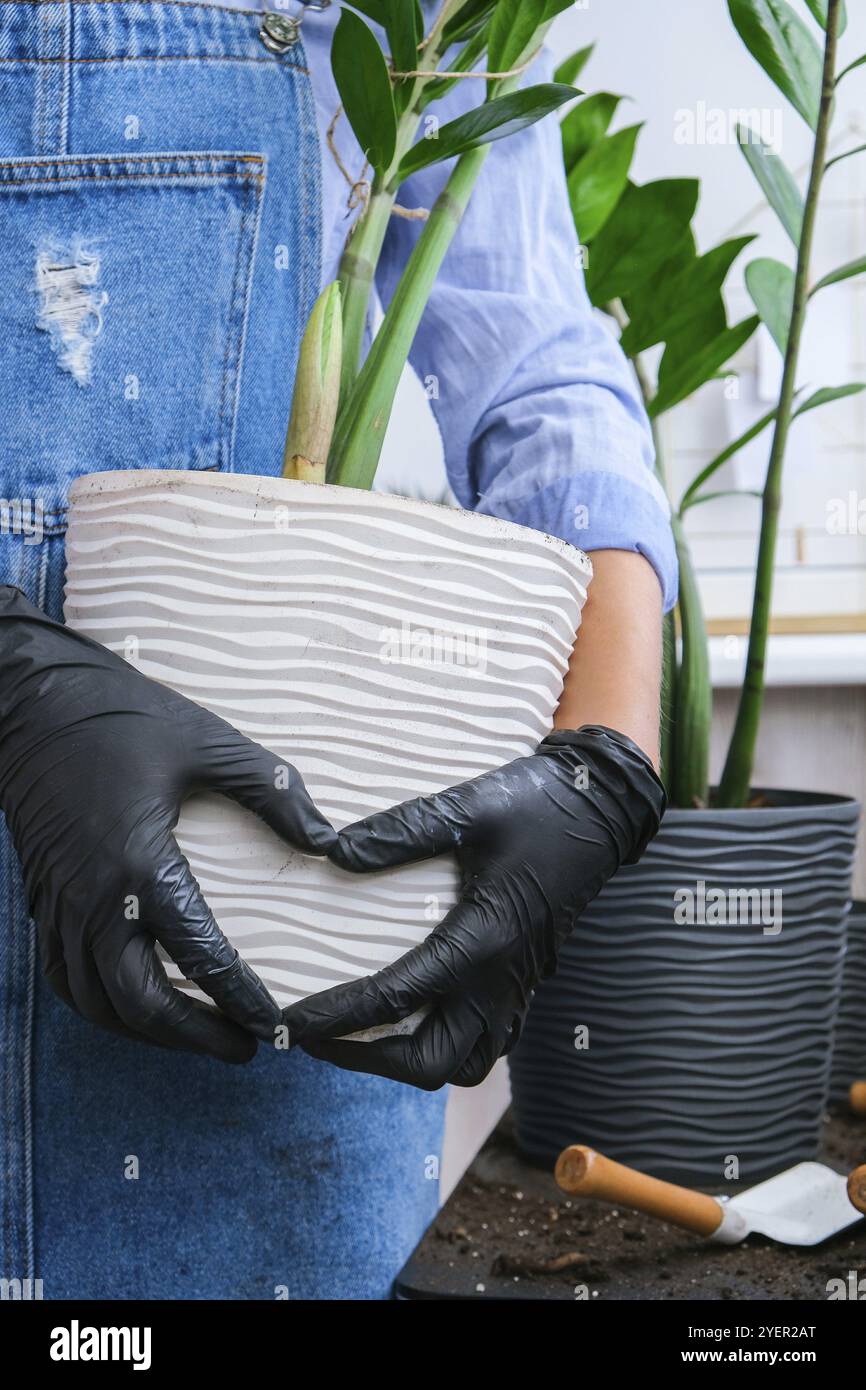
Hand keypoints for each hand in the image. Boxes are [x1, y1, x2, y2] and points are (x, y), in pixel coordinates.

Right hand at [0, 586, 335, 1061]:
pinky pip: (63, 976)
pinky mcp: (41, 898)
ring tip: (195, 1035)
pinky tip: (130, 1006)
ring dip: (146, 1030)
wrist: (28, 702)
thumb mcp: (207, 743)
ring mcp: (60, 903)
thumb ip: (272, 792)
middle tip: (242, 1048)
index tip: (276, 1026)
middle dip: (192, 1036)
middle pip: (139, 1002)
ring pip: (95, 1001)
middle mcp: (94, 897)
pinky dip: (99, 1006)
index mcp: (141, 862)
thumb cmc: (121, 717)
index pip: (199, 955)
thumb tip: (330, 840)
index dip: (240, 999)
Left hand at [282, 726, 664, 1087]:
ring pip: (461, 1065)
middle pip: (429, 1062)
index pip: (394, 999)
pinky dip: (443, 1048)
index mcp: (483, 939)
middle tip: (316, 1033)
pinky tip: (412, 1019)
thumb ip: (400, 831)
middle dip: (365, 1058)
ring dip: (405, 1062)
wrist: (603, 809)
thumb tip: (332, 851)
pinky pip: (486, 1044)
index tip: (288, 1023)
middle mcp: (501, 978)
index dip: (335, 1017)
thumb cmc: (537, 805)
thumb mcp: (467, 807)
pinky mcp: (525, 982)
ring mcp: (518, 987)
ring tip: (358, 1034)